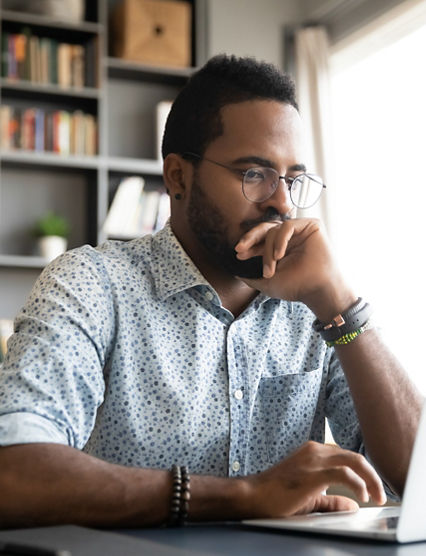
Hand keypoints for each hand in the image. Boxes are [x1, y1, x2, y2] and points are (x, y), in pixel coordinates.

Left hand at [235, 218, 354, 319]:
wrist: (317, 290)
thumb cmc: (296, 287)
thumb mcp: (267, 283)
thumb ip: (250, 278)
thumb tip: (235, 274)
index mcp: (280, 248)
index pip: (260, 240)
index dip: (248, 245)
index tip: (238, 254)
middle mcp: (289, 238)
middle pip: (265, 229)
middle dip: (250, 238)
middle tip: (240, 248)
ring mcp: (300, 231)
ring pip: (274, 230)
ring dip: (269, 251)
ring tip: (272, 268)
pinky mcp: (311, 226)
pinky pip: (288, 226)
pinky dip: (280, 240)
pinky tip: (280, 255)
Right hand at [242, 441, 386, 517]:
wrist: (253, 495)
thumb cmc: (276, 495)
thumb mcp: (309, 497)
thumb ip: (331, 500)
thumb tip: (353, 505)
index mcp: (314, 452)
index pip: (347, 457)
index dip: (364, 473)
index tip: (372, 489)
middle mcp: (315, 451)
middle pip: (355, 456)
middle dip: (372, 475)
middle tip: (380, 494)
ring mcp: (314, 459)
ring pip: (354, 461)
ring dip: (370, 480)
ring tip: (376, 496)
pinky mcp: (313, 473)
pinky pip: (344, 474)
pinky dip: (358, 484)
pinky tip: (362, 496)